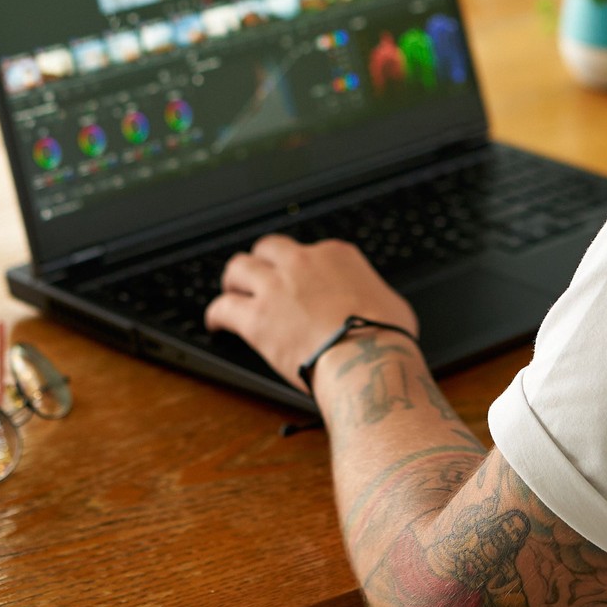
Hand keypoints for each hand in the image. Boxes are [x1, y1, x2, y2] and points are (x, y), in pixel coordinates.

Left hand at [204, 235, 418, 393]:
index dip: (300, 268)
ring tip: (230, 292)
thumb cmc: (386, 337)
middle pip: (268, 248)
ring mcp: (276, 287)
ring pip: (238, 268)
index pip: (309, 251)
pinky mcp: (257, 317)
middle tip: (256, 277)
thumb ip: (371, 297)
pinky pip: (223, 307)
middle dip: (261, 261)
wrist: (368, 359)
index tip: (299, 281)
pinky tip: (215, 323)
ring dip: (233, 281)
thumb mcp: (390, 303)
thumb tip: (375, 309)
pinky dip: (216, 314)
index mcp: (336, 256)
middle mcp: (302, 263)